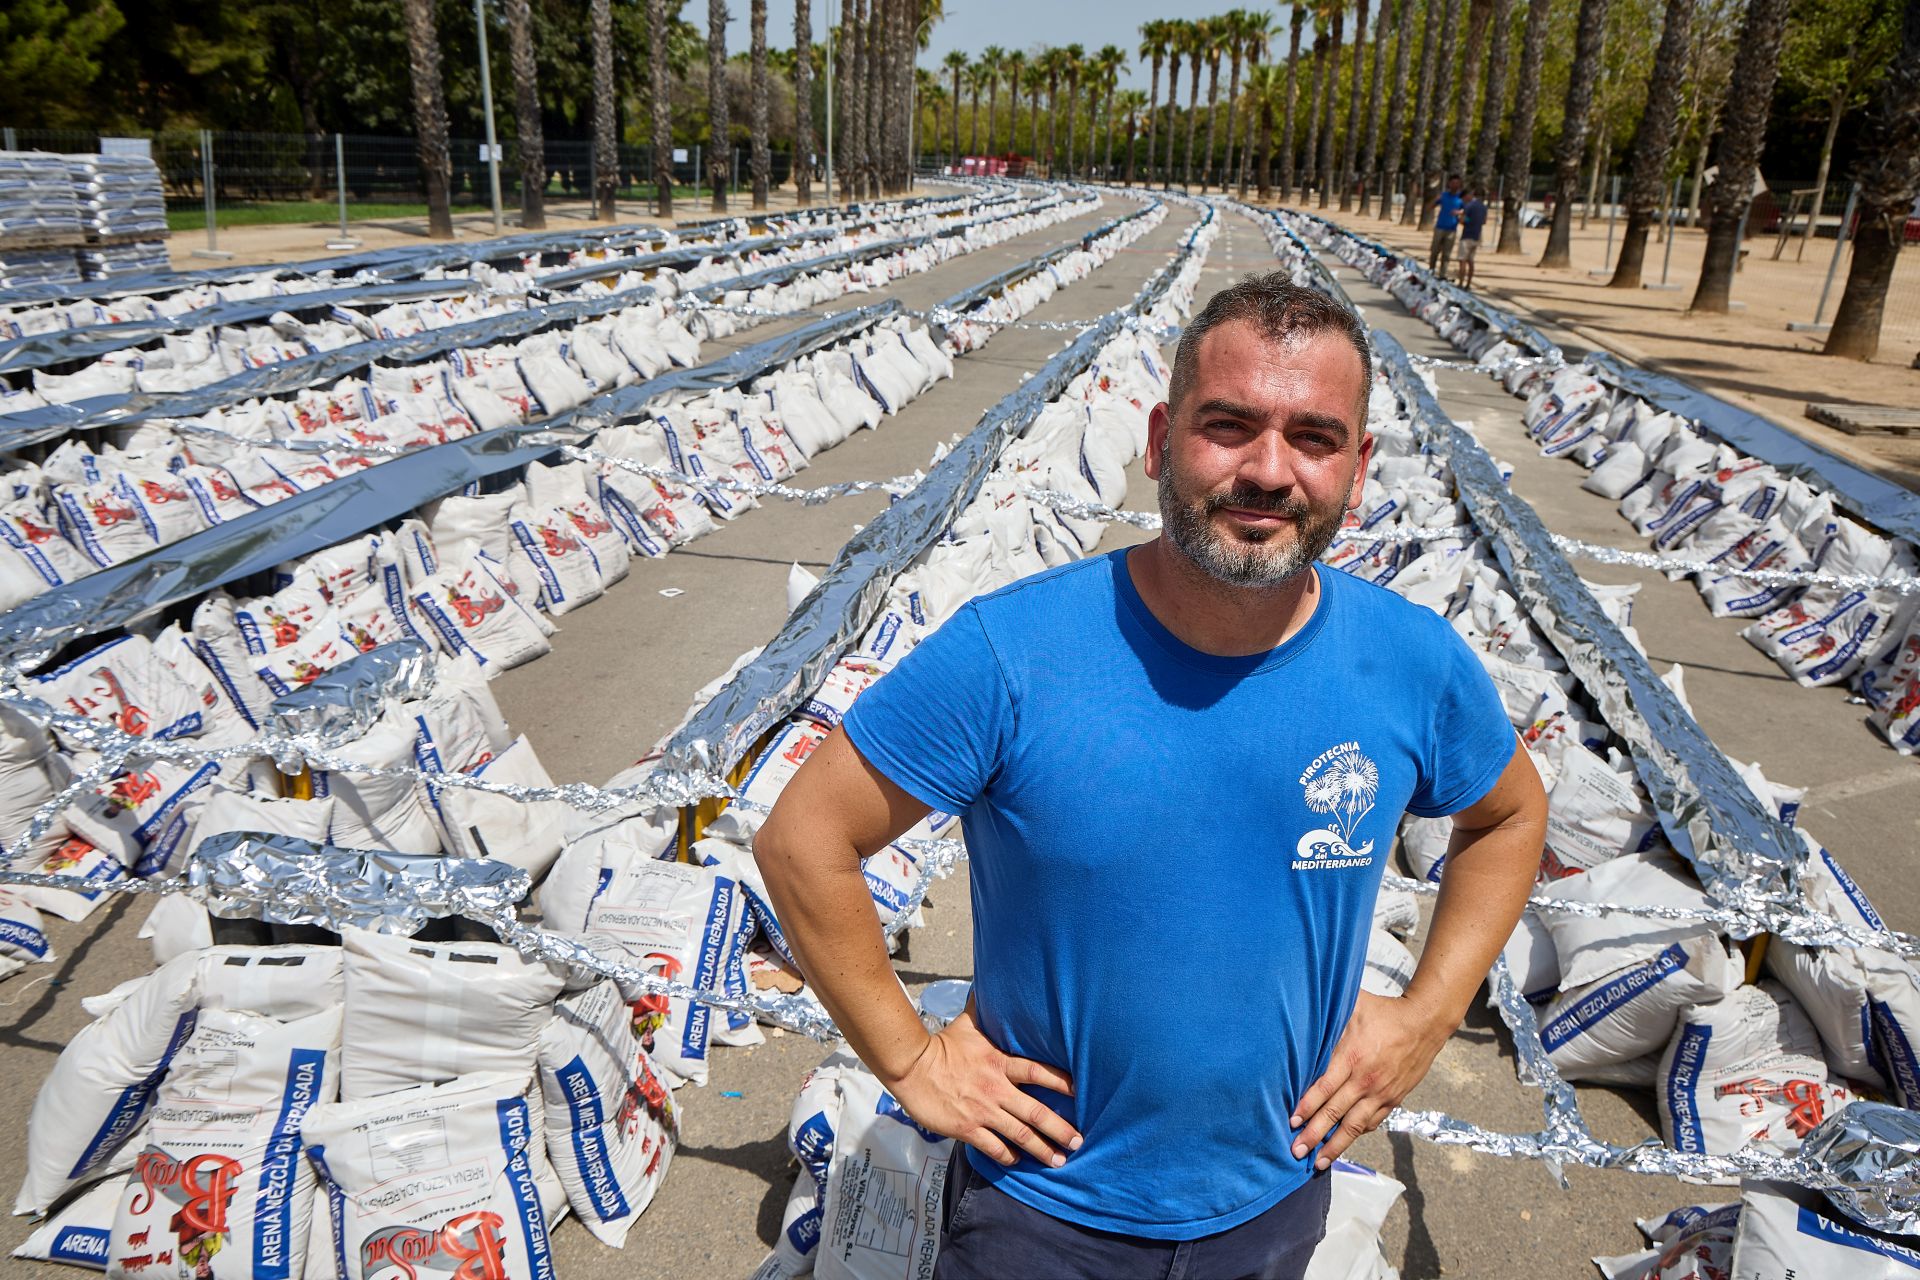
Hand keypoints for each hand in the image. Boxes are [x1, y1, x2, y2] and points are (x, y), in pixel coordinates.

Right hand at [880, 999, 1081, 1168]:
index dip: (1062, 1083)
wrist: (911, 1067)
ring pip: (1020, 1134)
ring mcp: (982, 1111)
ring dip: (1042, 1149)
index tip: (1081, 1094)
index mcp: (1000, 1063)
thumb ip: (983, 1010)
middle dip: (1060, 1129)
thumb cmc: (940, 1045)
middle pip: (1037, 1112)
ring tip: (1058, 1161)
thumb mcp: (968, 1024)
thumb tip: (988, 984)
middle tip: (1078, 1142)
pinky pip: (994, 1147)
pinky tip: (1017, 1160)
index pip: (1039, 1072)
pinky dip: (1009, 1156)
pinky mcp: (966, 1128)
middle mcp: (996, 1089)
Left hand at [1290, 992, 1452, 1169]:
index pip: (1324, 1088)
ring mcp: (1381, 1092)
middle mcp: (1365, 1080)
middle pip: (1335, 1112)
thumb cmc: (1384, 1012)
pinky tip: (1344, 1143)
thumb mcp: (1352, 1006)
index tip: (1291, 1122)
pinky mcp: (1393, 1098)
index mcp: (1352, 1057)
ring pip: (1354, 1125)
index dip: (1306, 1107)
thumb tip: (1301, 1008)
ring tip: (1318, 1162)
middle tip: (1296, 1151)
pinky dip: (1357, 1134)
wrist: (1424, 1023)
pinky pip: (1372, 1122)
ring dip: (1335, 1145)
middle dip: (1314, 1134)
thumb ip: (1328, 1015)